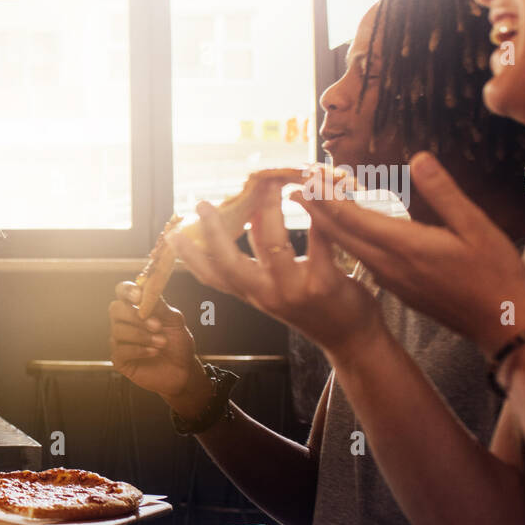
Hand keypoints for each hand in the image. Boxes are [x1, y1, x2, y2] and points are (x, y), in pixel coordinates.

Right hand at [109, 284, 207, 406]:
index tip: (139, 296)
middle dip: (135, 316)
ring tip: (162, 343)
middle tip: (157, 325)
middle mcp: (124, 322)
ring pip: (118, 330)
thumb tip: (145, 289)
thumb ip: (160, 306)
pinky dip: (139, 350)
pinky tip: (154, 353)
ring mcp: (119, 340)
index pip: (123, 291)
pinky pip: (120, 350)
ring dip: (143, 336)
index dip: (127, 291)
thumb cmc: (178, 343)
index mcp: (137, 308)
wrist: (182, 371)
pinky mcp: (119, 359)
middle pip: (115, 309)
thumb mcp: (174, 321)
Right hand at [169, 182, 383, 364]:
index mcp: (253, 294)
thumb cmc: (314, 310)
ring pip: (271, 243)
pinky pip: (317, 241)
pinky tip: (313, 191)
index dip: (190, 256)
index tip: (172, 234)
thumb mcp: (277, 291)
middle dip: (213, 231)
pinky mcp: (324, 284)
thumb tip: (247, 223)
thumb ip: (260, 264)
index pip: (212, 277)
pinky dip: (315, 213)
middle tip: (202, 204)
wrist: (352, 340)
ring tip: (268, 183)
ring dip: (267, 208)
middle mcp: (266, 294)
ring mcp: (293, 290)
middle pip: (230, 262)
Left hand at [301, 152, 524, 355]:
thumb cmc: (493, 275)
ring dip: (326, 222)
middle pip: (340, 232)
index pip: (352, 217)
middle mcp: (387, 264)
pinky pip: (360, 257)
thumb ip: (444, 193)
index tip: (308, 175)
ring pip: (347, 246)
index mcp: (403, 246)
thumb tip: (418, 159)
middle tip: (295, 184)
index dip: (327, 194)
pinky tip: (342, 229)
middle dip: (316, 206)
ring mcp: (388, 277)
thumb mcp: (476, 227)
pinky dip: (345, 238)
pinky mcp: (394, 285)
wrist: (498, 324)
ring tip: (310, 201)